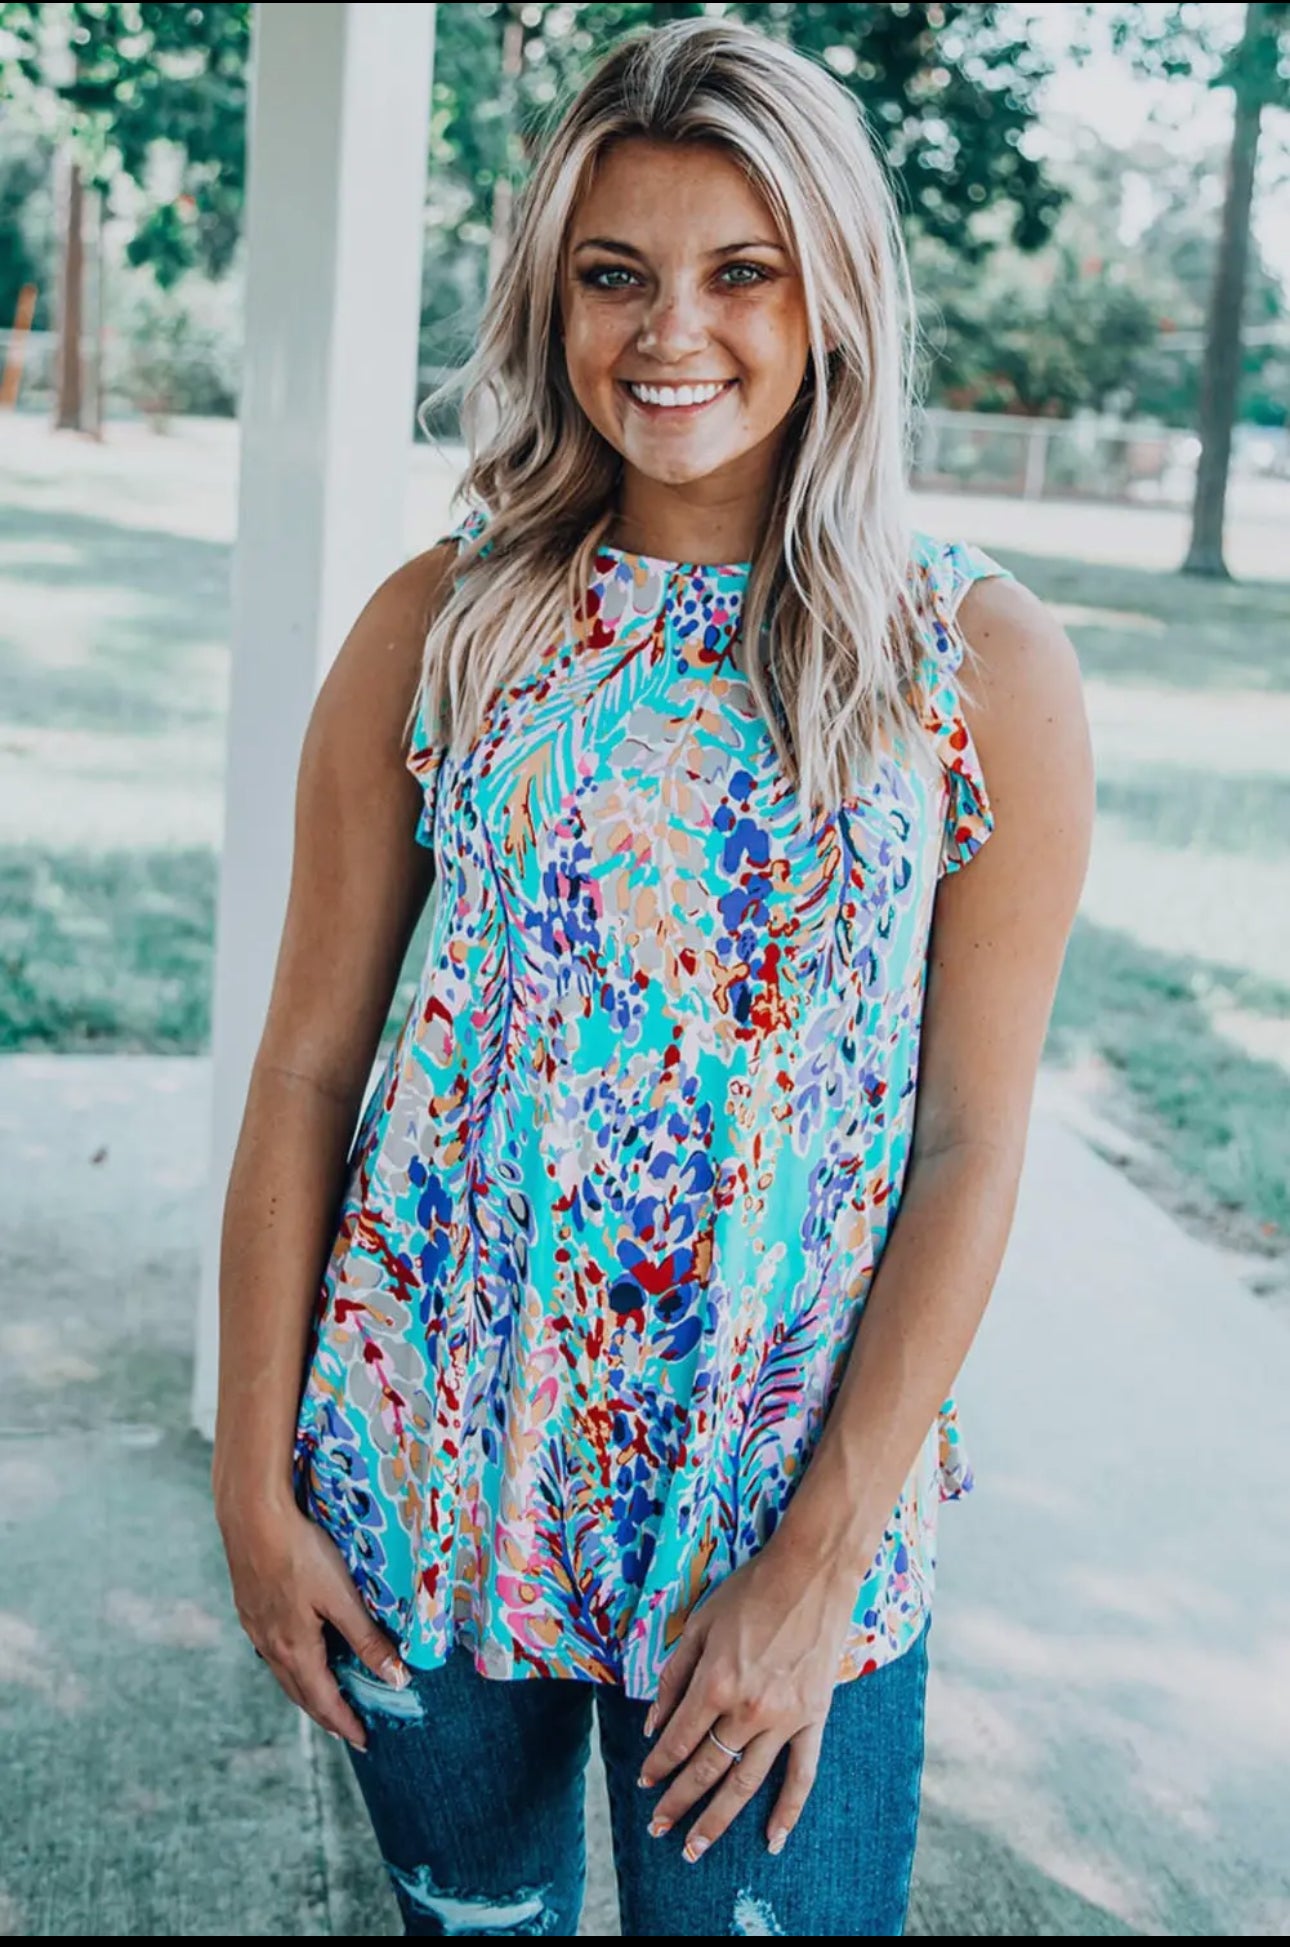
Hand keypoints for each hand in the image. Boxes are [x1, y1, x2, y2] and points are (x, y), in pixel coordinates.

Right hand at [216, 1494, 409, 1749]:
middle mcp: (271, 1647)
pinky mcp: (249, 1609)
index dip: (346, 1723)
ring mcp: (256, 1628)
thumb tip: (395, 1679)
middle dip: (326, 1716)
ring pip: (285, 1674)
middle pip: (301, 1694)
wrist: (251, 1518)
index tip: (365, 1742)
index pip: (325, 1701)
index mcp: (295, 1649)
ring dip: (307, 1693)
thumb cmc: (300, 1553)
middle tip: (347, 1731)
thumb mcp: (342, 1597)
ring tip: (325, 1702)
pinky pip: (272, 1653)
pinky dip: (292, 1668)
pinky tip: (297, 1656)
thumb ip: (367, 1639)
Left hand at [637, 1541, 856, 1860]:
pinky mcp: (814, 1718)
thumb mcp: (699, 1624)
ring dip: (718, 1820)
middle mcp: (747, 1709)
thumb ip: (674, 1677)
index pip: (677, 1740)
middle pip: (705, 1769)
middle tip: (659, 1829)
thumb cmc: (750, 1592)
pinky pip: (801, 1774)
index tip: (644, 1783)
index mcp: (715, 1683)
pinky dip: (788, 1811)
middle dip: (677, 1802)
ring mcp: (784, 1719)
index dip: (657, 1766)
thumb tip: (653, 1725)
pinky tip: (772, 1841)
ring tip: (695, 1849)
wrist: (811, 1574)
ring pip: (745, 1782)